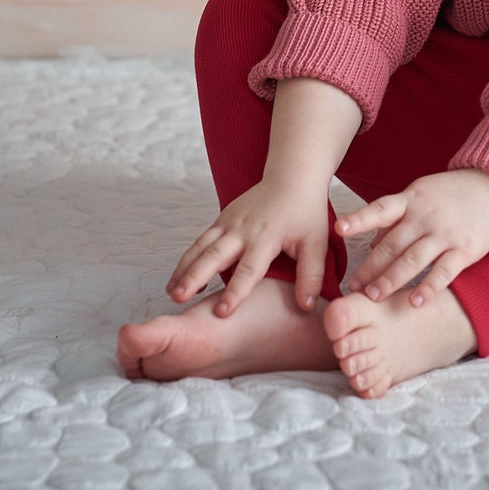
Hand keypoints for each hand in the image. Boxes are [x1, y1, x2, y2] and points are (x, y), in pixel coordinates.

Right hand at [167, 174, 328, 317]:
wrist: (292, 177)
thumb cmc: (305, 212)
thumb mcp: (317, 243)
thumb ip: (311, 275)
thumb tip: (306, 307)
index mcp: (267, 237)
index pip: (249, 269)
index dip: (236, 292)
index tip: (222, 312)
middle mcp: (243, 229)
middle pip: (214, 256)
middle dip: (195, 277)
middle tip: (178, 299)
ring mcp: (229, 222)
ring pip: (201, 247)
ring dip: (184, 269)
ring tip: (171, 293)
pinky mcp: (222, 219)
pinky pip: (201, 240)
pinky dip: (188, 258)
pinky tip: (178, 278)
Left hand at [337, 168, 488, 306]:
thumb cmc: (451, 193)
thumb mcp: (420, 194)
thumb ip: (395, 217)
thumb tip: (369, 243)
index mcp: (411, 200)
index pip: (380, 209)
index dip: (359, 219)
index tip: (339, 228)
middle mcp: (425, 216)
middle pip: (392, 244)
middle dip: (370, 267)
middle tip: (353, 289)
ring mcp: (445, 233)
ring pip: (413, 260)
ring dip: (391, 280)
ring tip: (374, 297)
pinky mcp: (465, 249)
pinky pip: (443, 271)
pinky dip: (428, 287)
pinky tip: (415, 301)